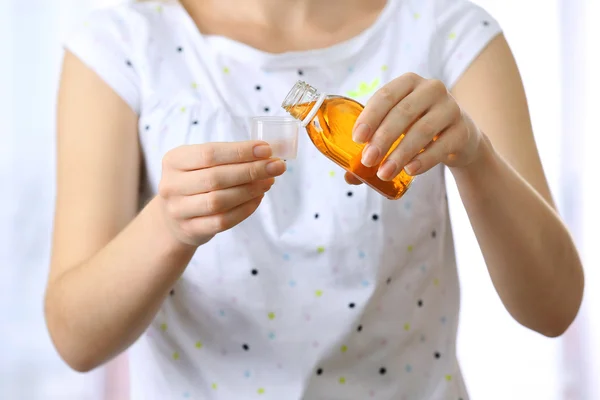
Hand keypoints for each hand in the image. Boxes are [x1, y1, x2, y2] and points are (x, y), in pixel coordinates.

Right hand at [158, 141, 285, 245]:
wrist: (174, 217)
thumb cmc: (196, 182)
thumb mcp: (202, 163)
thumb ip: (230, 156)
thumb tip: (268, 153)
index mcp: (174, 161)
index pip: (209, 153)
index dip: (240, 151)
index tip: (267, 149)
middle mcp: (171, 185)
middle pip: (216, 178)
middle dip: (251, 171)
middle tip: (276, 166)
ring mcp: (178, 210)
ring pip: (219, 201)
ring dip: (250, 190)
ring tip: (269, 182)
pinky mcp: (191, 230)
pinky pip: (223, 221)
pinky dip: (245, 209)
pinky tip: (258, 198)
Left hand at [345, 73, 483, 183]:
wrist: (458, 138)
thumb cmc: (416, 129)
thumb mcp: (396, 130)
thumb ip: (373, 147)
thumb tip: (349, 177)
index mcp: (408, 83)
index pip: (385, 96)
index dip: (370, 117)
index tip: (358, 139)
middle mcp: (431, 89)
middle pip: (403, 113)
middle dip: (383, 138)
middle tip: (368, 160)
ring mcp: (450, 108)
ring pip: (422, 130)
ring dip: (400, 153)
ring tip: (385, 173)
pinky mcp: (463, 130)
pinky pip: (442, 145)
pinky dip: (424, 159)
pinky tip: (410, 171)